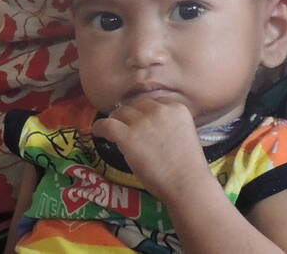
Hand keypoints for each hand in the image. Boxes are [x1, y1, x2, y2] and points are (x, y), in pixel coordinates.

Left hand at [91, 96, 212, 200]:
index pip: (152, 102)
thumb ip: (169, 123)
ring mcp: (143, 122)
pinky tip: (98, 132)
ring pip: (120, 113)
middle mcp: (160, 110)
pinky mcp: (128, 136)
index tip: (139, 121)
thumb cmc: (188, 167)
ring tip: (112, 131)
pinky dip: (100, 128)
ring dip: (116, 121)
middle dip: (129, 115)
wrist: (187, 184)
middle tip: (126, 128)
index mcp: (176, 108)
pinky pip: (107, 125)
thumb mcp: (185, 133)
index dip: (143, 112)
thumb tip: (147, 124)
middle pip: (135, 105)